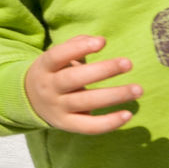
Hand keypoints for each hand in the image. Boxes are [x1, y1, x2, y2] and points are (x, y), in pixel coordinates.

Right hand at [23, 35, 141, 133]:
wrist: (30, 101)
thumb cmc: (53, 73)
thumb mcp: (55, 58)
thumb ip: (75, 45)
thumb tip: (99, 40)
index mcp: (44, 67)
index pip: (57, 56)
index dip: (78, 48)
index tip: (102, 42)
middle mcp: (49, 88)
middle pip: (73, 79)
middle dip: (102, 70)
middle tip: (128, 63)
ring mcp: (57, 108)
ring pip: (86, 102)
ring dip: (114, 95)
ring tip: (138, 89)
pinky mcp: (67, 125)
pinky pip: (89, 126)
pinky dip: (110, 122)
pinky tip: (128, 114)